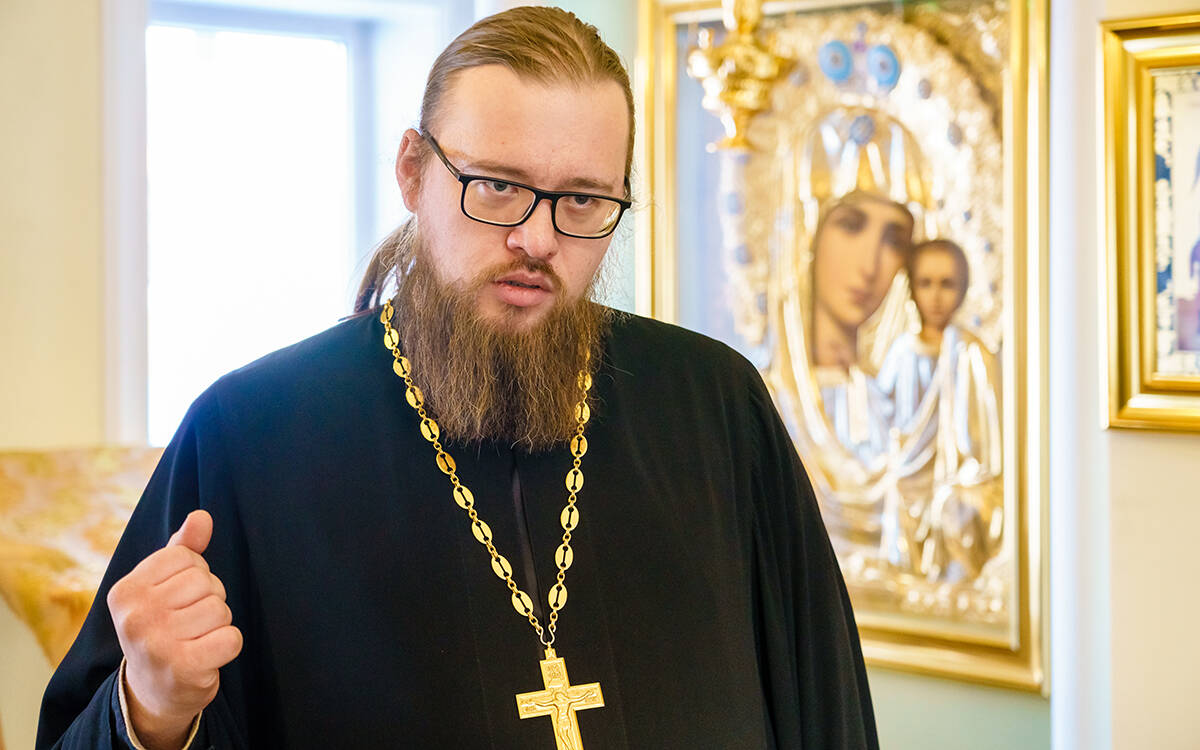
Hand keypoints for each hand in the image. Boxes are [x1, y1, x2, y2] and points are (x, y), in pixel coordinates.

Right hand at [107, 510, 242, 749]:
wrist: (153, 690)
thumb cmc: (162, 626)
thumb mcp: (163, 585)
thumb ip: (183, 548)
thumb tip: (202, 517)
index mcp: (125, 590)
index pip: (188, 558)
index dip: (195, 576)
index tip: (178, 600)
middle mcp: (135, 616)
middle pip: (206, 583)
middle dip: (209, 600)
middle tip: (188, 624)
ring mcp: (157, 644)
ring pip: (221, 609)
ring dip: (218, 625)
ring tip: (195, 640)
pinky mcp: (183, 668)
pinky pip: (232, 638)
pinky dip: (228, 646)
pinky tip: (206, 656)